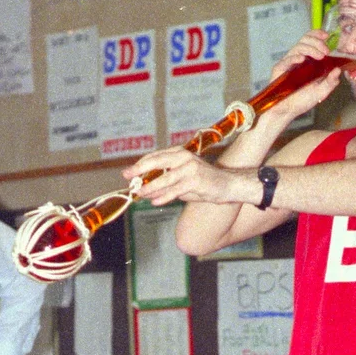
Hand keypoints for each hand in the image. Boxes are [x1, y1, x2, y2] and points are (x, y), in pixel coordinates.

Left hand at [122, 148, 252, 210]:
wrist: (228, 185)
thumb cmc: (204, 183)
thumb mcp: (182, 182)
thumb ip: (165, 184)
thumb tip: (146, 192)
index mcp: (179, 153)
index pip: (155, 157)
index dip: (139, 164)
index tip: (128, 172)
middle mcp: (184, 157)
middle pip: (156, 162)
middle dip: (139, 170)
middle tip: (127, 177)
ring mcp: (190, 168)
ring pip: (165, 178)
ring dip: (150, 187)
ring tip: (139, 193)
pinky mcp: (196, 181)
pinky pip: (176, 190)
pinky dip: (164, 196)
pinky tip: (154, 201)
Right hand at [263, 29, 344, 113]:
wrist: (287, 111)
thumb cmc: (302, 101)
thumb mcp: (321, 92)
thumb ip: (330, 82)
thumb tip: (338, 70)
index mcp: (307, 61)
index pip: (311, 40)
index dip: (318, 35)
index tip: (327, 36)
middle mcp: (298, 59)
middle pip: (305, 40)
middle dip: (317, 42)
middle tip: (326, 51)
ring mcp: (288, 63)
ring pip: (298, 47)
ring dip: (310, 49)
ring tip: (320, 56)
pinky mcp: (279, 69)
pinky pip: (286, 60)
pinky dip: (294, 58)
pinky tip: (302, 60)